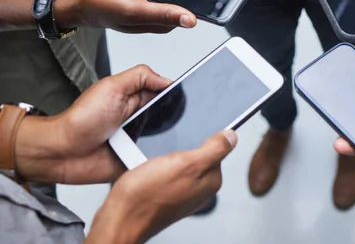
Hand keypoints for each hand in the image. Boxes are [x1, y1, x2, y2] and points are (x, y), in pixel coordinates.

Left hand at [15, 65, 170, 183]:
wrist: (63, 153)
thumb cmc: (80, 121)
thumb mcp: (111, 87)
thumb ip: (140, 77)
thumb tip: (166, 79)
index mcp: (135, 99)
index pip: (165, 94)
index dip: (176, 95)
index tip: (183, 98)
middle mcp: (139, 118)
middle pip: (170, 117)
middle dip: (173, 120)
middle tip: (164, 120)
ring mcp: (138, 139)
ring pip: (166, 139)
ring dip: (164, 140)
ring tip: (153, 138)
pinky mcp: (136, 159)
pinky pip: (155, 159)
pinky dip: (156, 158)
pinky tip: (150, 155)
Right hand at [87, 131, 236, 243]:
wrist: (120, 218)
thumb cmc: (148, 194)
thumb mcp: (187, 163)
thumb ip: (214, 149)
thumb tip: (232, 136)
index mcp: (211, 181)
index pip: (217, 148)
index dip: (200, 139)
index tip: (186, 143)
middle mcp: (200, 190)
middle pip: (198, 156)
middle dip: (182, 150)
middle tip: (167, 156)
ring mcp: (183, 195)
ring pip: (180, 164)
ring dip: (168, 159)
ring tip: (156, 165)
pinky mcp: (166, 197)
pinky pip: (166, 174)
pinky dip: (158, 168)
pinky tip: (149, 172)